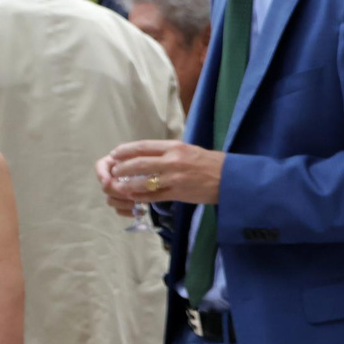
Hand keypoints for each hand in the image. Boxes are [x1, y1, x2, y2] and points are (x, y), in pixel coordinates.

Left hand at [100, 140, 225, 206]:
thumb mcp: (188, 149)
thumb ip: (168, 152)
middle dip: (122, 168)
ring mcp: (175, 179)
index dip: (125, 150)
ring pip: (143, 182)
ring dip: (128, 185)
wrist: (229, 178)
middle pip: (138, 164)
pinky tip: (134, 197)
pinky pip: (154, 196)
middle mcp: (173, 161)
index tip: (115, 153)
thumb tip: (147, 155)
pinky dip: (141, 197)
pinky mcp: (178, 194)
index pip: (143, 146)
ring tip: (120, 186)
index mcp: (175, 147)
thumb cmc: (210, 162)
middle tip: (114, 171)